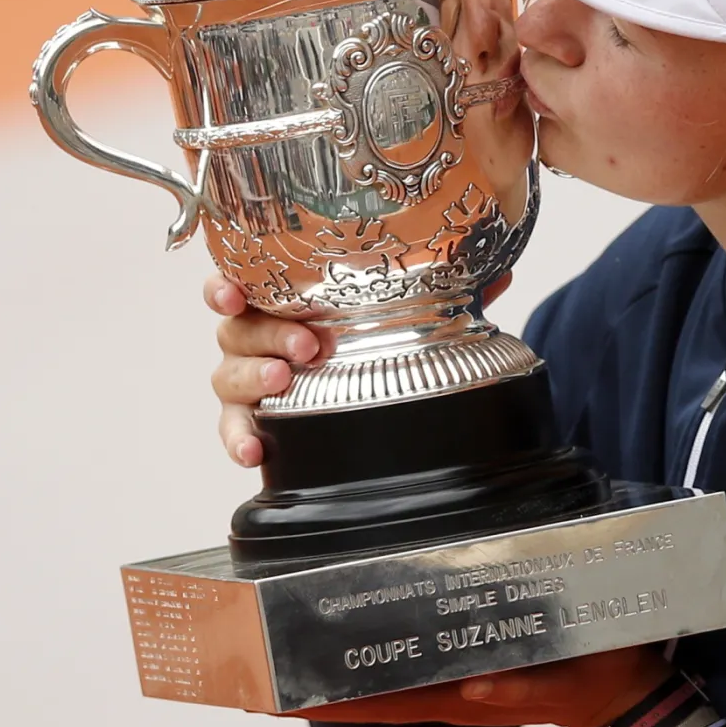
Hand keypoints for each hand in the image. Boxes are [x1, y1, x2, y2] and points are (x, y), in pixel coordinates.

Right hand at [206, 271, 513, 466]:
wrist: (372, 384)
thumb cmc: (369, 335)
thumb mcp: (409, 310)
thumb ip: (445, 291)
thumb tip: (498, 275)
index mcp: (285, 298)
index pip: (242, 281)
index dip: (228, 285)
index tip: (236, 292)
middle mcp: (259, 334)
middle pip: (238, 330)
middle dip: (268, 336)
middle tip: (307, 346)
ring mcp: (253, 377)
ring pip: (228, 376)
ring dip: (254, 378)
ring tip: (284, 381)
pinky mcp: (255, 419)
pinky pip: (234, 429)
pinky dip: (239, 439)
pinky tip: (255, 451)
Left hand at [293, 644, 673, 726]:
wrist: (623, 686)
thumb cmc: (598, 676)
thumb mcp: (569, 683)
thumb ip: (523, 689)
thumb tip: (475, 687)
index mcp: (467, 697)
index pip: (385, 702)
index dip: (330, 699)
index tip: (278, 696)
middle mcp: (452, 691)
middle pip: (370, 695)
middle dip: (311, 688)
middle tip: (254, 673)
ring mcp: (458, 681)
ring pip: (385, 683)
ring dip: (335, 676)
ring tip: (285, 659)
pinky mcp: (471, 667)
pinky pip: (413, 667)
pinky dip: (375, 664)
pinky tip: (351, 649)